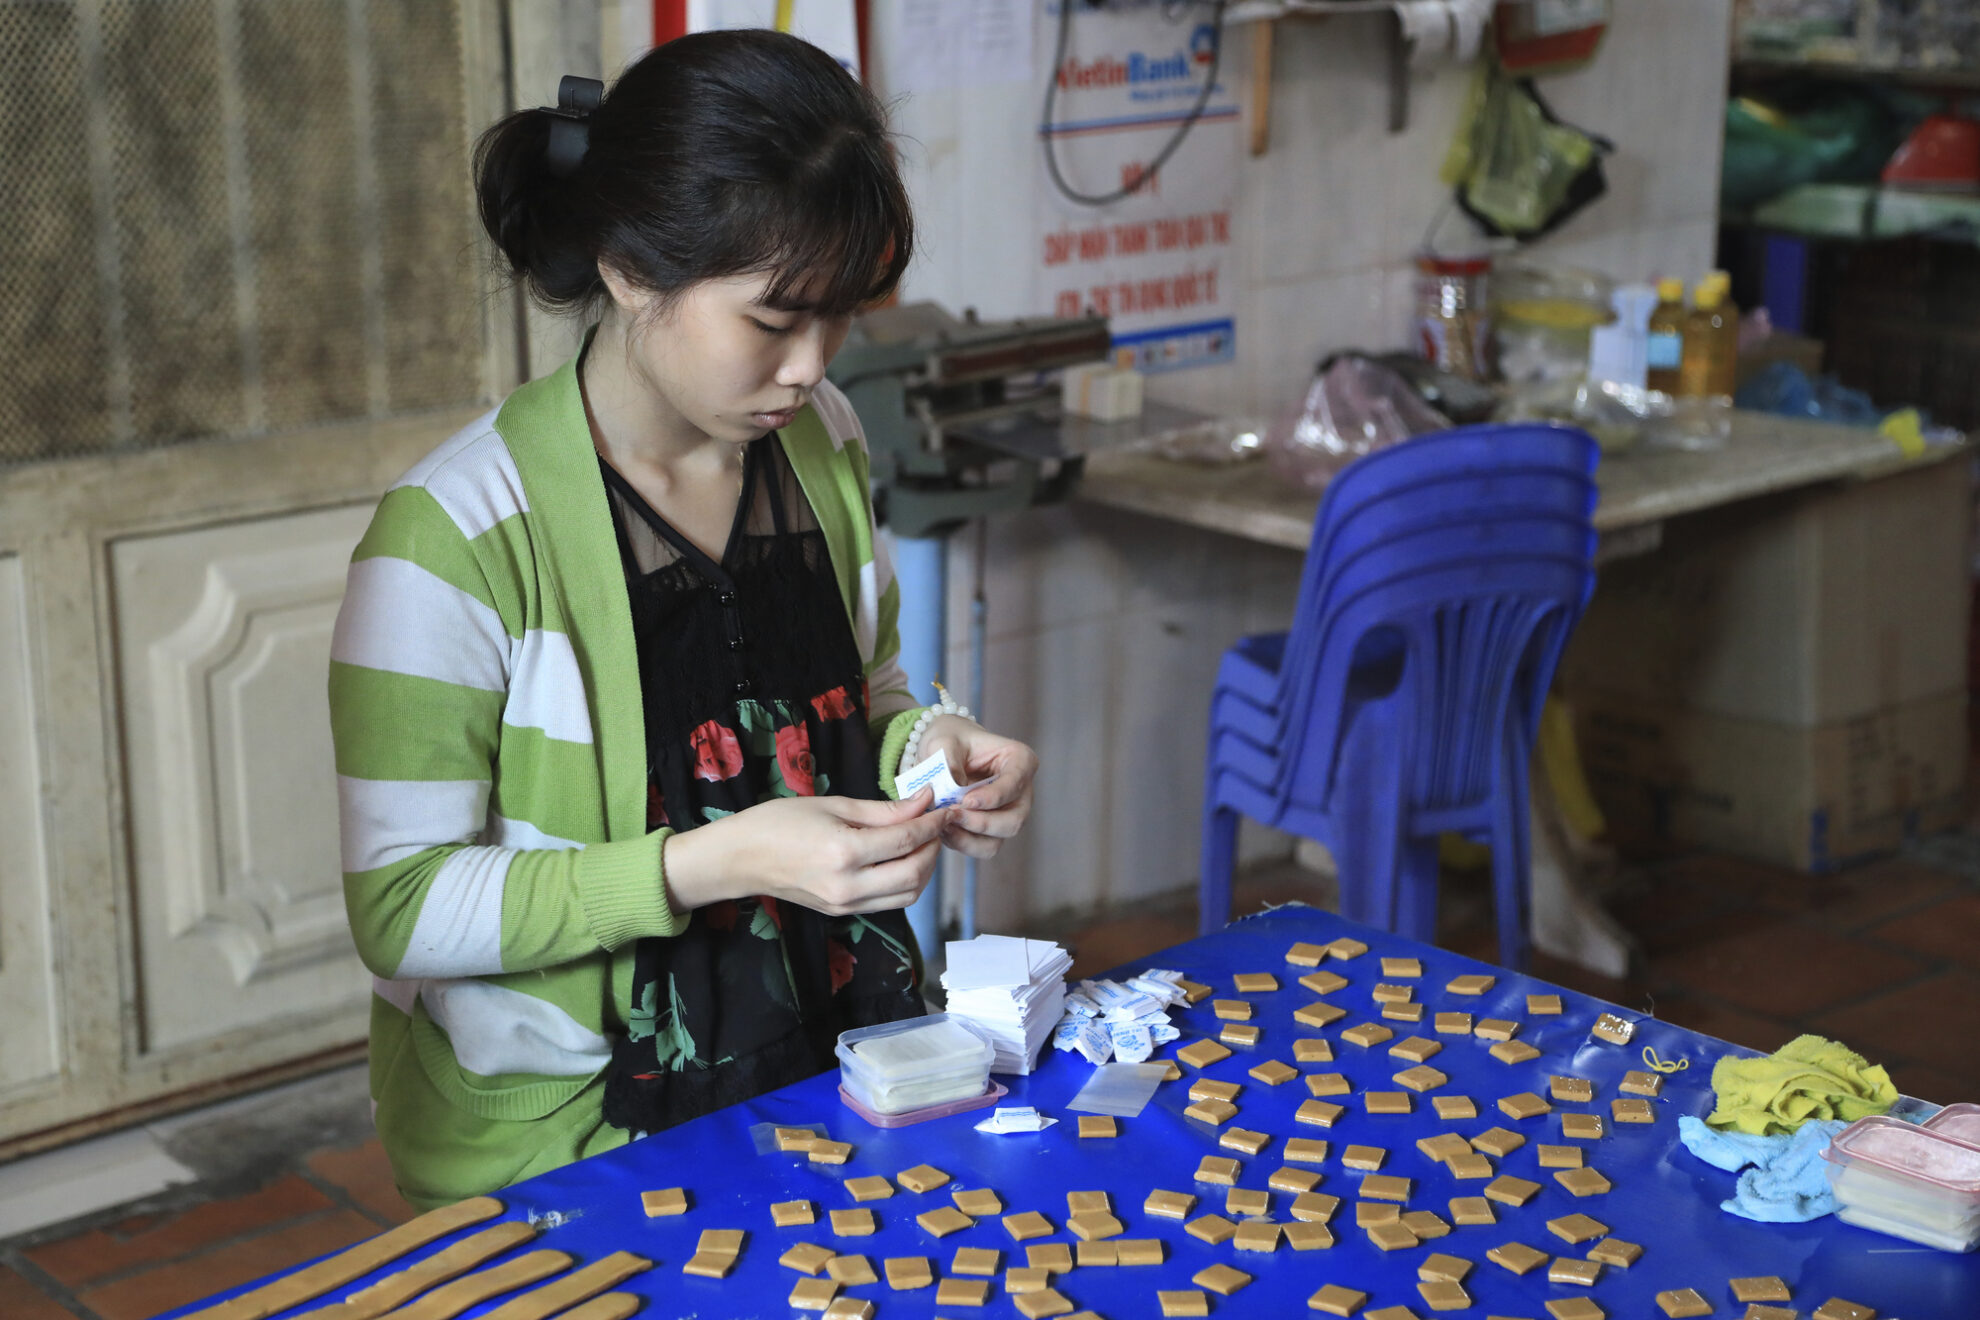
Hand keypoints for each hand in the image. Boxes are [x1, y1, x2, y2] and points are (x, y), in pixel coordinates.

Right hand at [662, 791, 950, 916]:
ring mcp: (845, 904)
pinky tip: (903, 859)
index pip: (906, 841)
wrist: (740, 859)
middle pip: (915, 874)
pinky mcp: (842, 912)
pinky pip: (889, 903)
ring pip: (908, 896)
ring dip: (925, 869)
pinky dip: (906, 883)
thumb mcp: (833, 805)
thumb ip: (883, 809)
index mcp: (844, 853)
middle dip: (934, 847)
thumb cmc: (779, 822)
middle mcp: (848, 885)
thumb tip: (924, 801)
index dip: (932, 823)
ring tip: (923, 842)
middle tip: (937, 824)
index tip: (944, 806)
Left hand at [915, 716, 1037, 858]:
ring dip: (968, 837)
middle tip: (950, 815)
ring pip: (998, 840)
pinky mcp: (992, 830)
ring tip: (942, 823)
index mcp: (1019, 760)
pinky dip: (961, 843)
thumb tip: (953, 791)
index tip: (966, 801)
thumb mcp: (944, 740)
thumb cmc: (950, 739)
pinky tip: (943, 829)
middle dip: (980, 823)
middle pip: (1013, 820)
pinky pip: (982, 848)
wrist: (942, 751)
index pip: (1015, 783)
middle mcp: (1021, 791)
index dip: (992, 797)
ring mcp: (1009, 813)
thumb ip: (948, 761)